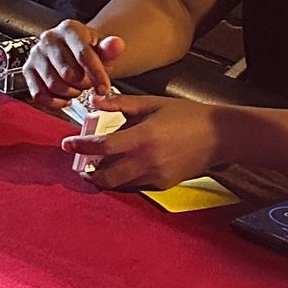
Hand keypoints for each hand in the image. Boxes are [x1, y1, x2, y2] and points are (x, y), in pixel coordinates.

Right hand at [23, 21, 121, 103]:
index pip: (83, 55)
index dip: (96, 76)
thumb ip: (111, 49)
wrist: (74, 52)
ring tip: (77, 88)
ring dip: (70, 93)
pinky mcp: (27, 69)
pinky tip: (65, 98)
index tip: (105, 89)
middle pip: (68, 74)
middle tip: (88, 83)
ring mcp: (36, 54)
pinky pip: (39, 94)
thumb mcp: (104, 50)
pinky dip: (55, 102)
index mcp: (70, 28)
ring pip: (54, 85)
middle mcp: (49, 38)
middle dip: (83, 85)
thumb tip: (117, 44)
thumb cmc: (91, 51)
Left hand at [62, 91, 224, 192]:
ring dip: (105, 178)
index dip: (81, 147)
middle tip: (81, 165)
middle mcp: (148, 160)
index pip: (103, 146)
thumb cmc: (187, 116)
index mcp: (143, 137)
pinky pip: (136, 186)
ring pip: (120, 185)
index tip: (67, 144)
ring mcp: (156, 176)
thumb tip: (94, 101)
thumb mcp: (152, 104)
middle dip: (89, 173)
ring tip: (98, 168)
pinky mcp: (164, 185)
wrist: (220, 137)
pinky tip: (124, 168)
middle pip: (106, 177)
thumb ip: (121, 105)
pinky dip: (125, 179)